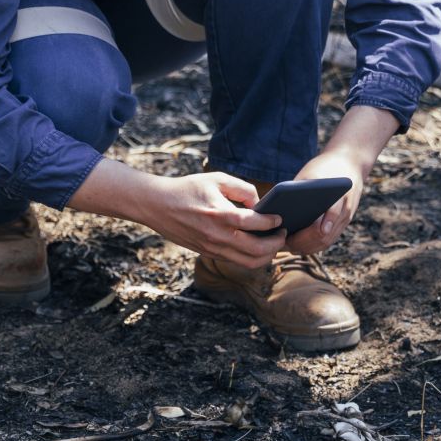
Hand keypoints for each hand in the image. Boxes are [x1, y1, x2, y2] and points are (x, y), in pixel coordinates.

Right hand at [142, 172, 284, 269]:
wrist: (157, 205)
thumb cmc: (188, 188)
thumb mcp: (217, 178)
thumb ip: (243, 189)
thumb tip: (260, 205)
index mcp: (220, 214)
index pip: (256, 223)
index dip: (273, 222)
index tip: (280, 218)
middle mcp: (218, 235)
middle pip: (258, 250)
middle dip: (277, 243)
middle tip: (283, 234)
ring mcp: (212, 247)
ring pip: (249, 262)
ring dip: (267, 255)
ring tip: (273, 243)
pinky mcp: (207, 253)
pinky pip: (236, 261)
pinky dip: (251, 257)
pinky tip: (256, 246)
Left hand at [283, 150, 366, 254]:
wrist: (350, 161)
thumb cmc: (325, 166)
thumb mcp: (309, 174)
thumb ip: (297, 191)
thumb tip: (276, 212)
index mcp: (335, 199)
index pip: (320, 226)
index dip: (302, 237)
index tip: (286, 239)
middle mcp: (344, 211)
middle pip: (322, 237)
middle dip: (302, 244)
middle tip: (282, 245)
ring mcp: (346, 218)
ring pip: (326, 242)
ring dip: (308, 248)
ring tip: (288, 247)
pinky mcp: (345, 221)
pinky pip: (330, 239)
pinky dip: (315, 245)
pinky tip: (300, 245)